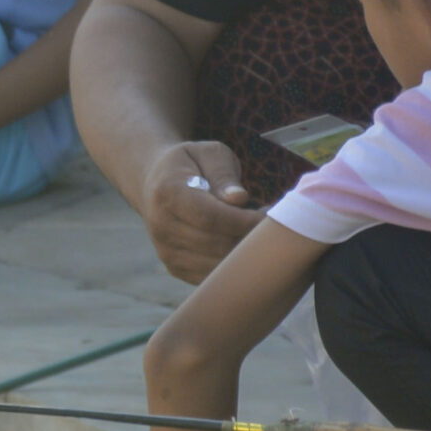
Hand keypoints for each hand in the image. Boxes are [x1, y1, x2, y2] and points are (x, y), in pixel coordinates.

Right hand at [141, 141, 261, 283]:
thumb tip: (239, 199)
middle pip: (216, 244)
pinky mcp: (175, 268)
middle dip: (250, 237)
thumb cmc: (192, 165)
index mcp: (168, 192)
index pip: (211, 216)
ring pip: (216, 265)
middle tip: (274, 225)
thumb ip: (224, 174)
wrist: (155, 183)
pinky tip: (244, 245)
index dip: (245, 220)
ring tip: (259, 234)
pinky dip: (234, 265)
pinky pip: (212, 276)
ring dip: (245, 254)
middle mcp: (161, 226)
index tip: (271, 213)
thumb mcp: (209, 154)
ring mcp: (166, 251)